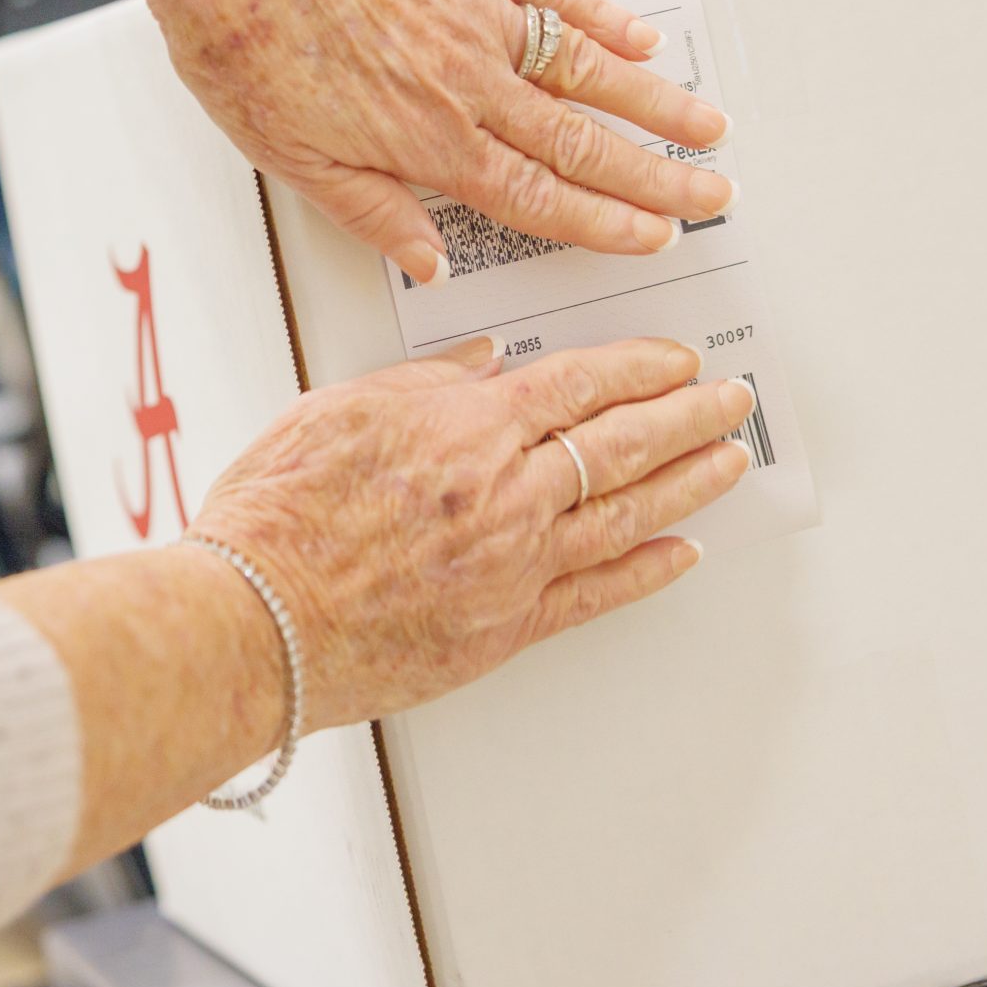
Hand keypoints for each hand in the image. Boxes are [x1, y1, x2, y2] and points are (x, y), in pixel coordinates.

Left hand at [119, 0, 737, 284]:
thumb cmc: (238, 39)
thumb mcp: (287, 157)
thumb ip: (371, 213)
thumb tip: (427, 264)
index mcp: (425, 142)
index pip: (537, 198)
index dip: (603, 223)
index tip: (654, 238)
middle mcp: (465, 83)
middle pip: (582, 143)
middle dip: (655, 177)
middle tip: (713, 197)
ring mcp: (474, 14)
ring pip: (586, 69)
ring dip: (654, 104)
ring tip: (707, 128)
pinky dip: (602, 16)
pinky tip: (641, 39)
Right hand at [186, 335, 753, 730]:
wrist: (256, 621)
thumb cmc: (276, 518)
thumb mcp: (335, 409)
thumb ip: (421, 383)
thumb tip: (483, 362)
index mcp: (466, 429)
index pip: (579, 384)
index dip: (638, 367)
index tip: (673, 359)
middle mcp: (507, 494)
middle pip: (623, 442)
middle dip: (688, 414)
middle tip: (730, 400)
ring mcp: (515, 565)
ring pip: (628, 513)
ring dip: (689, 482)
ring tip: (730, 461)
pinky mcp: (507, 627)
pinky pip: (600, 594)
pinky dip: (648, 570)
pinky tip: (682, 552)